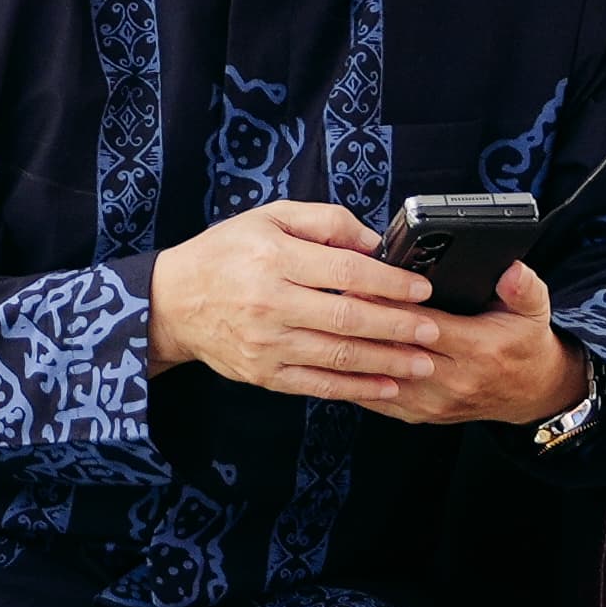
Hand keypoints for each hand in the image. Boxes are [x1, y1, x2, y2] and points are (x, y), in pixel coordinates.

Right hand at [148, 200, 437, 402]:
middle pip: (347, 317)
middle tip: (433, 329)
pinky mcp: (263, 372)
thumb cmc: (224, 255)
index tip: (421, 288)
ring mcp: (265, 342)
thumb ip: (323, 221)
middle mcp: (268, 301)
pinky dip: (357, 388)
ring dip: (387, 361)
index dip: (388, 281)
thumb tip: (372, 242)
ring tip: (423, 362)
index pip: (344, 270)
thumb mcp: (267, 218)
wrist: (172, 302)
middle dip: (397, 325)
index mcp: (272, 257)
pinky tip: (386, 385)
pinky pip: (318, 384)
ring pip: (338, 355)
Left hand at [343, 260, 593, 427]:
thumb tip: (511, 270)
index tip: (361, 284)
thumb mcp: (533, 311)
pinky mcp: (418, 414)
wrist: (531, 393)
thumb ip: (523, 287)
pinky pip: (375, 398)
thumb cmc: (524, 345)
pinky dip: (351, 378)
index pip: (423, 325)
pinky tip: (330, 356)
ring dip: (350, 352)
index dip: (390, 305)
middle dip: (361, 325)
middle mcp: (453, 379)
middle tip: (330, 301)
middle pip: (393, 349)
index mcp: (477, 350)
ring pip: (377, 376)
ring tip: (323, 325)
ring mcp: (433, 402)